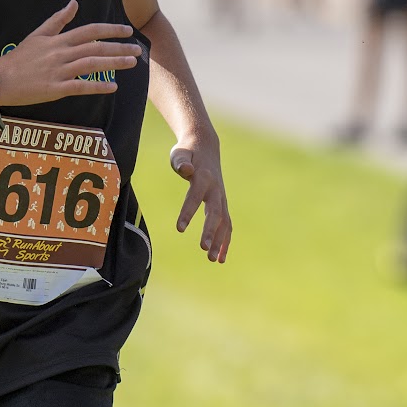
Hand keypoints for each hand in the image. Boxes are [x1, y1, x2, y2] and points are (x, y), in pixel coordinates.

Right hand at [0, 0, 139, 106]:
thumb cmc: (19, 58)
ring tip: (131, 63)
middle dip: (119, 48)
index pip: (90, 31)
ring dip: (113, 63)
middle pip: (96, 48)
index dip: (110, 30)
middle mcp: (61, 53)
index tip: (127, 30)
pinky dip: (97, 87)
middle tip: (138, 49)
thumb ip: (57, 20)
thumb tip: (73, 3)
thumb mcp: (38, 34)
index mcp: (58, 40)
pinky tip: (113, 87)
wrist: (0, 79)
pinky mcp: (55, 89)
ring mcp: (59, 71)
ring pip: (92, 65)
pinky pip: (80, 87)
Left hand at [170, 132, 231, 262]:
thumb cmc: (187, 152)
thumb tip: (185, 170)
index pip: (194, 197)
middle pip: (214, 213)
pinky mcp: (222, 204)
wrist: (205, 146)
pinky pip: (227, 225)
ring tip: (213, 260)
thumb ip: (181, 162)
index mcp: (203, 177)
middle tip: (204, 249)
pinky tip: (220, 258)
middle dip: (210, 231)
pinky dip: (225, 241)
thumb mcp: (180, 153)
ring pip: (224, 222)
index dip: (187, 212)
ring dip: (220, 241)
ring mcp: (221, 198)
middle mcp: (216, 190)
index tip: (179, 228)